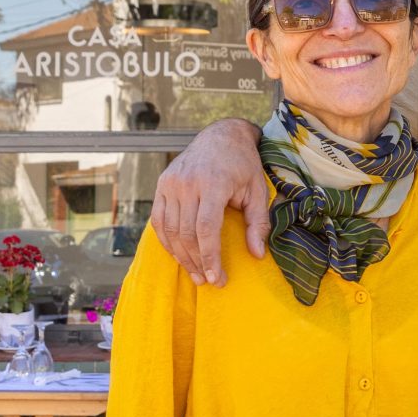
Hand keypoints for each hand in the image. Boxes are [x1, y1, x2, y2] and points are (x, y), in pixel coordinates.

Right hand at [153, 119, 268, 285]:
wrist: (221, 135)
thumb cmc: (243, 164)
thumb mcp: (257, 190)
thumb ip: (258, 222)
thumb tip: (256, 254)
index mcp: (213, 183)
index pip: (206, 228)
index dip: (210, 256)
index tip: (217, 278)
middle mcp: (187, 183)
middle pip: (187, 233)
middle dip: (197, 261)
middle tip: (210, 281)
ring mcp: (171, 183)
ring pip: (171, 230)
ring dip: (182, 256)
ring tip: (196, 274)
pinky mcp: (162, 184)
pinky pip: (159, 220)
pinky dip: (167, 241)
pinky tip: (179, 256)